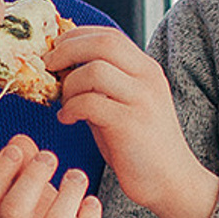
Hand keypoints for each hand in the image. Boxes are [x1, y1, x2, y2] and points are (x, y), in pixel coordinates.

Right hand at [0, 136, 112, 217]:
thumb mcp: (32, 199)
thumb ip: (23, 169)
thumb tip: (20, 140)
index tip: (17, 148)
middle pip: (13, 212)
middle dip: (31, 178)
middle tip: (50, 156)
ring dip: (67, 193)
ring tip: (77, 175)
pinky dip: (88, 217)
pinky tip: (92, 201)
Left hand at [49, 25, 218, 217]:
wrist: (170, 181)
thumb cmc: (138, 146)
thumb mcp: (121, 104)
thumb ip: (97, 85)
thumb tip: (60, 69)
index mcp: (145, 69)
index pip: (109, 36)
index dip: (76, 37)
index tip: (54, 50)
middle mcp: (147, 78)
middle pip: (102, 44)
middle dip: (67, 51)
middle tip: (48, 67)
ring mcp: (142, 100)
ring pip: (94, 71)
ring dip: (69, 85)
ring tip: (64, 103)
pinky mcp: (131, 124)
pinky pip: (91, 103)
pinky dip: (71, 108)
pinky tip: (68, 120)